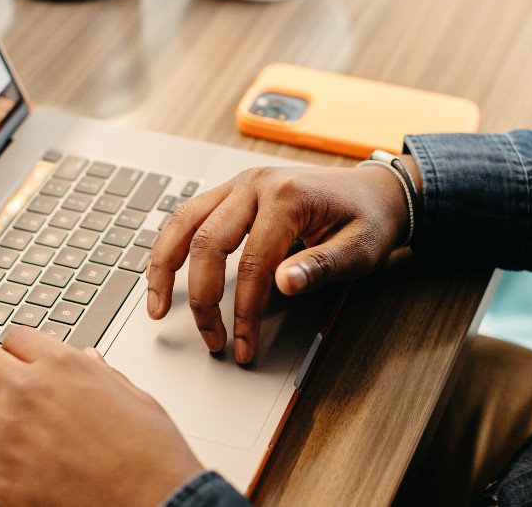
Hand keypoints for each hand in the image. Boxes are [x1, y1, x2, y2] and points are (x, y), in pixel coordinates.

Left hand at [0, 329, 203, 506]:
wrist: (154, 501)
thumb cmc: (151, 455)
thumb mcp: (135, 397)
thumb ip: (104, 375)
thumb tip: (90, 363)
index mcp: (66, 365)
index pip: (15, 337)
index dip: (9, 348)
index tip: (6, 358)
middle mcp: (29, 389)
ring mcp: (6, 429)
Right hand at [146, 162, 412, 363]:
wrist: (375, 190)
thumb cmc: (368, 220)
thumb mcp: (360, 249)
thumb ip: (321, 266)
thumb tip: (282, 284)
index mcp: (287, 196)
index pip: (252, 263)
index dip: (244, 311)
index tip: (243, 346)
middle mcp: (255, 185)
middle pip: (207, 242)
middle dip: (202, 297)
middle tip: (210, 337)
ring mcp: (238, 184)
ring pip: (184, 222)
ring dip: (164, 266)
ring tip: (156, 307)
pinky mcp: (231, 192)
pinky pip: (188, 216)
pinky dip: (169, 246)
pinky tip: (162, 274)